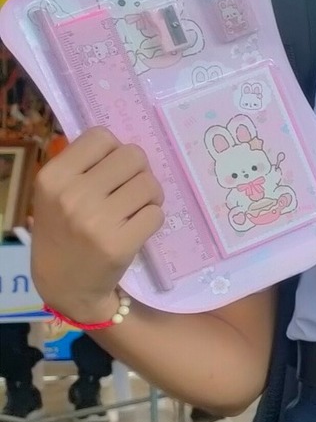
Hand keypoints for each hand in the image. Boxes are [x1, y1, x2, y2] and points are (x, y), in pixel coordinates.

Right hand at [30, 129, 163, 322]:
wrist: (65, 285)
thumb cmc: (64, 231)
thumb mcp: (56, 194)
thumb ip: (84, 166)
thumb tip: (127, 144)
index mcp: (53, 176)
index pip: (101, 136)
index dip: (113, 151)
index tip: (110, 170)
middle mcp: (72, 195)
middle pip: (133, 156)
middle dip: (138, 171)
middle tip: (129, 190)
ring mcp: (96, 221)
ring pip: (150, 184)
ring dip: (150, 195)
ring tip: (135, 209)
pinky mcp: (120, 244)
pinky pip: (156, 213)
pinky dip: (152, 218)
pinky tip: (136, 228)